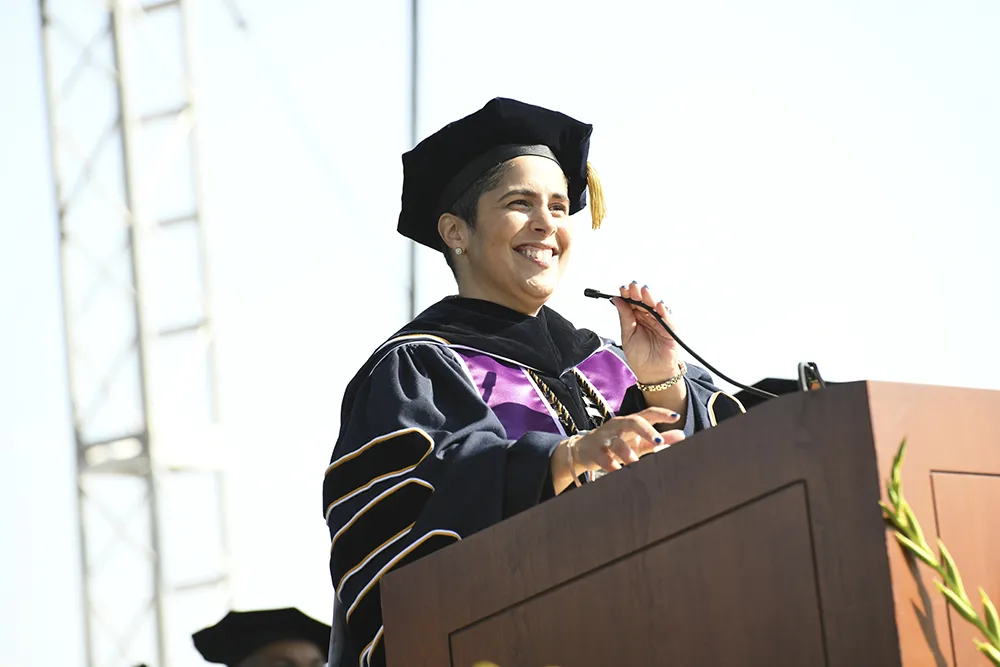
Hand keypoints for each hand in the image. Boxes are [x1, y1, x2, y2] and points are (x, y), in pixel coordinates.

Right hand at [550, 408, 685, 492]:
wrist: (584, 450)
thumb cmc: (616, 444)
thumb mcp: (638, 442)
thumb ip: (659, 440)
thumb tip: (682, 435)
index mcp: (630, 422)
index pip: (647, 413)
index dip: (662, 414)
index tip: (676, 417)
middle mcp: (617, 426)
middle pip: (632, 421)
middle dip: (646, 430)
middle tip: (658, 441)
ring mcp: (605, 438)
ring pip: (617, 443)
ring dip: (628, 454)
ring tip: (637, 464)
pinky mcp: (594, 451)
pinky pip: (604, 459)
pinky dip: (612, 467)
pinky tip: (619, 473)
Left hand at [613, 281, 681, 383]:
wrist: (652, 373)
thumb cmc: (640, 356)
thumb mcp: (627, 335)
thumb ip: (624, 317)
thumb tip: (616, 300)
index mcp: (637, 318)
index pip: (632, 303)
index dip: (628, 295)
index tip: (622, 289)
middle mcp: (649, 317)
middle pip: (643, 302)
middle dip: (637, 293)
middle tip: (631, 287)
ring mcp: (660, 322)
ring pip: (655, 306)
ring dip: (650, 298)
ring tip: (643, 291)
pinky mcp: (670, 329)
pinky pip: (668, 318)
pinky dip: (663, 311)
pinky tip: (658, 304)